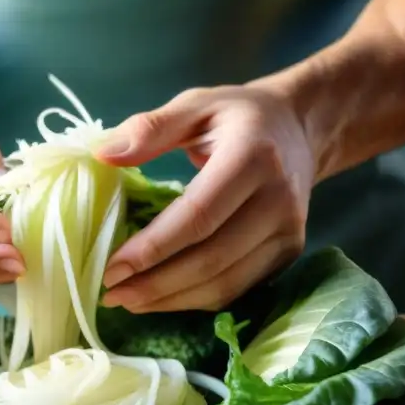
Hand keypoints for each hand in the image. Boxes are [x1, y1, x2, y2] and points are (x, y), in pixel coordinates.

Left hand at [96, 83, 316, 312]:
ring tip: (130, 300)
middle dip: (156, 284)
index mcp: (253, 157)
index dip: (154, 247)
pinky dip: (196, 299)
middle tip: (111, 294)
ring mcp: (288, 232)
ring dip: (172, 300)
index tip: (113, 267)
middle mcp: (277, 200)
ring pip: (225, 283)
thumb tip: (103, 155)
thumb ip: (150, 128)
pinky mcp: (288, 253)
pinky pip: (237, 288)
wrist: (300, 130)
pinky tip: (163, 298)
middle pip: (211, 258)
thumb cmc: (239, 116)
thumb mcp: (195, 104)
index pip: (198, 215)